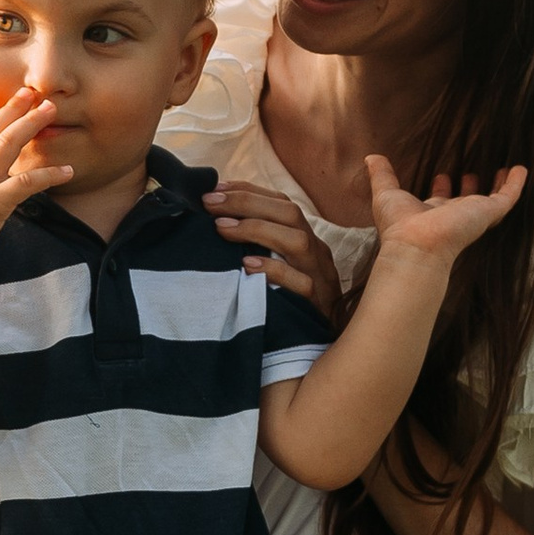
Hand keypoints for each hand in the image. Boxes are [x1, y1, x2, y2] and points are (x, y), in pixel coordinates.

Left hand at [204, 178, 344, 324]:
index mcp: (306, 239)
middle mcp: (316, 252)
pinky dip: (274, 271)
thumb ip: (258, 246)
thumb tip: (217, 222)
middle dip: (247, 203)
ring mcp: (320, 276)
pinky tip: (247, 266)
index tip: (214, 190)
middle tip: (210, 204)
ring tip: (222, 229)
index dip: (249, 191)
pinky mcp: (318, 304)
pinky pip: (301, 284)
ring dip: (257, 230)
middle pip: (290, 214)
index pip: (282, 204)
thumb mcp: (279, 268)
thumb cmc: (292, 303)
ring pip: (299, 242)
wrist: (324, 344)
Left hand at [364, 155, 527, 270]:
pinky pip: (508, 197)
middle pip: (465, 201)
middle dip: (468, 188)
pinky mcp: (489, 212)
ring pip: (490, 200)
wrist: (419, 244)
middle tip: (471, 173)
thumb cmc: (399, 224)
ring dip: (498, 186)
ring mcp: (473, 215)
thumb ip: (381, 176)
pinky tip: (522, 169)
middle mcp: (453, 215)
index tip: (441, 175)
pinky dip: (516, 184)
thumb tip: (370, 157)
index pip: (438, 200)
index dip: (440, 188)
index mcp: (430, 213)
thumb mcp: (386, 193)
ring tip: (505, 170)